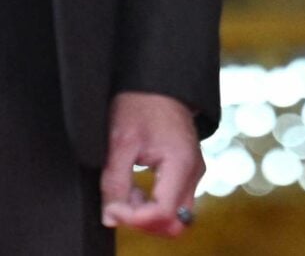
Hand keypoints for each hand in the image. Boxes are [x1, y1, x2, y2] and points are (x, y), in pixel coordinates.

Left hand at [101, 91, 202, 236]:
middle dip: (144, 221)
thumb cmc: (140, 104)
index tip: (112, 207)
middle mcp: (193, 172)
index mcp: (180, 163)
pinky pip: (173, 203)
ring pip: (174, 216)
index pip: (163, 214)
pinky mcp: (187, 172)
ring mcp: (193, 172)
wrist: (157, 82)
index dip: (134, 218)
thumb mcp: (120, 142)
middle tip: (119, 204)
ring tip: (124, 193)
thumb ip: (114, 182)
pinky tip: (134, 190)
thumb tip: (110, 216)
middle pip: (175, 222)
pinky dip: (152, 206)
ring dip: (147, 215)